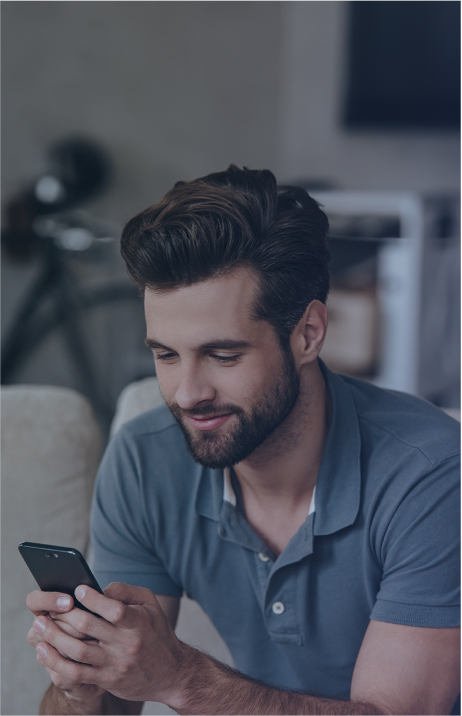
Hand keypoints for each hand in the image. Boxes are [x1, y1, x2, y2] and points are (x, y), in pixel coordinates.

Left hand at [29, 582, 190, 704]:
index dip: (93, 599)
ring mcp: (115, 664)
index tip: (77, 590)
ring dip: (54, 637)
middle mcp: (127, 644)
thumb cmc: (156, 632)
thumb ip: (126, 591)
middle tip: (47, 607)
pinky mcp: (107, 680)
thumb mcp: (150, 604)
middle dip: (64, 615)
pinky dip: (56, 663)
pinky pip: (76, 674)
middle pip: (88, 628)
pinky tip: (44, 652)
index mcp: (138, 622)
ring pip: (77, 651)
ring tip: (38, 625)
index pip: (113, 609)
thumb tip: (99, 588)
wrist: (171, 673)